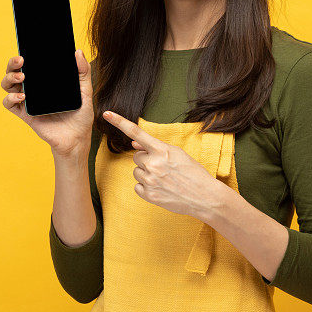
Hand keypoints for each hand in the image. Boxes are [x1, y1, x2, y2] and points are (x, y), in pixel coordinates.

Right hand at [1, 51, 94, 158]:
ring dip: (9, 78)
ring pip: (7, 85)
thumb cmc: (81, 114)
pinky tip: (22, 97)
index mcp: (45, 80)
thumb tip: (78, 52)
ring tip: (22, 78)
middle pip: (14, 71)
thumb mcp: (85, 90)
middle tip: (21, 61)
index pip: (30, 63)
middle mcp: (33, 88)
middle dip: (12, 63)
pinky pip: (9, 104)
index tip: (27, 49)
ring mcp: (27, 101)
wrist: (77, 138)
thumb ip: (83, 71)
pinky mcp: (24, 114)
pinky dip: (10, 98)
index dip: (24, 54)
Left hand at [101, 110, 221, 219]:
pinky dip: (146, 187)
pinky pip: (137, 186)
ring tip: (164, 179)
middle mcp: (153, 164)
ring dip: (146, 173)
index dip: (119, 122)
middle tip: (163, 167)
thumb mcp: (178, 154)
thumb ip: (156, 148)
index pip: (136, 132)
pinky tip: (161, 188)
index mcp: (162, 150)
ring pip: (137, 172)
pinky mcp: (149, 195)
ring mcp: (150, 180)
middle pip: (136, 157)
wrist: (205, 197)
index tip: (106, 114)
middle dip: (146, 160)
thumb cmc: (194, 173)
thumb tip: (134, 143)